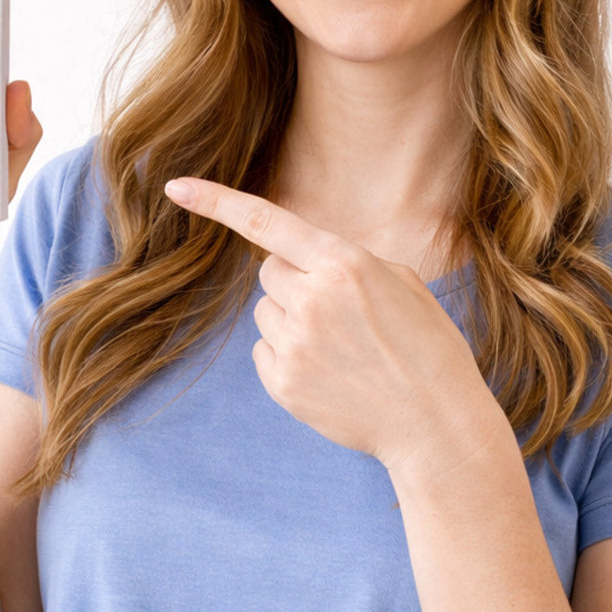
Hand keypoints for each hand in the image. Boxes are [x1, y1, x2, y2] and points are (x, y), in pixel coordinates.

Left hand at [164, 176, 496, 474]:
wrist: (437, 424)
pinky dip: (287, 357)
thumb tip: (303, 260)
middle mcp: (312, 298)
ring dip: (292, 320)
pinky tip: (329, 373)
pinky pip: (264, 351)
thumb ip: (345, 261)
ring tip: (342, 348)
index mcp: (344, 263)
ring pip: (266, 312)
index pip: (267, 222)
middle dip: (295, 282)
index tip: (175, 186)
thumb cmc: (426, 346)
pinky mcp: (283, 383)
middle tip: (340, 312)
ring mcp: (294, 344)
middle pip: (270, 271)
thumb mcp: (400, 282)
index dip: (216, 202)